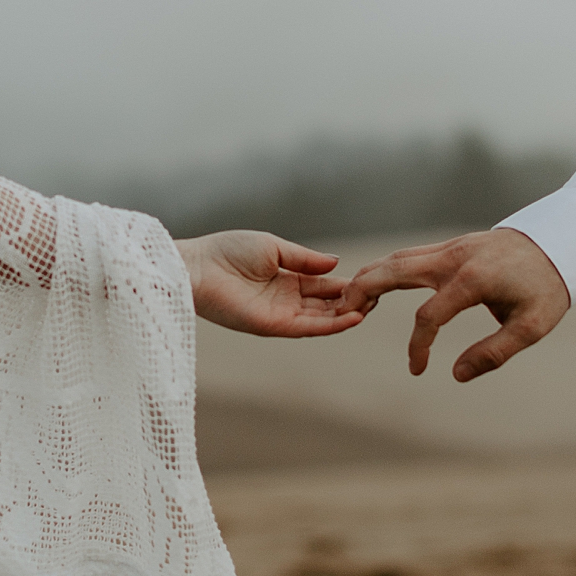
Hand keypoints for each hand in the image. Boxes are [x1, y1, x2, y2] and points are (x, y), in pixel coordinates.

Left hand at [177, 231, 364, 337]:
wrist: (196, 267)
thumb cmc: (226, 252)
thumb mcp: (273, 248)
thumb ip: (305, 259)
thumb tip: (337, 264)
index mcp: (287, 279)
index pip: (324, 284)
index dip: (348, 284)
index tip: (372, 280)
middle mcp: (286, 300)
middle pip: (327, 304)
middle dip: (353, 301)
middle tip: (379, 296)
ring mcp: (281, 315)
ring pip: (322, 319)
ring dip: (347, 315)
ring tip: (372, 308)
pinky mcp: (272, 326)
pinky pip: (308, 328)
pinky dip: (331, 325)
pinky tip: (353, 317)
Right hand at [340, 228, 568, 380]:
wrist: (561, 242)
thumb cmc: (548, 287)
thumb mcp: (532, 327)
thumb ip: (494, 353)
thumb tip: (457, 374)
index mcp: (474, 280)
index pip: (429, 316)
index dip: (417, 347)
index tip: (417, 370)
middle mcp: (455, 258)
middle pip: (395, 270)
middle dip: (364, 292)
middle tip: (341, 314)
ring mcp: (450, 247)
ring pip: (397, 258)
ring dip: (370, 278)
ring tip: (349, 302)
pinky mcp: (451, 246)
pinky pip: (409, 255)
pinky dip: (386, 269)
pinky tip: (374, 285)